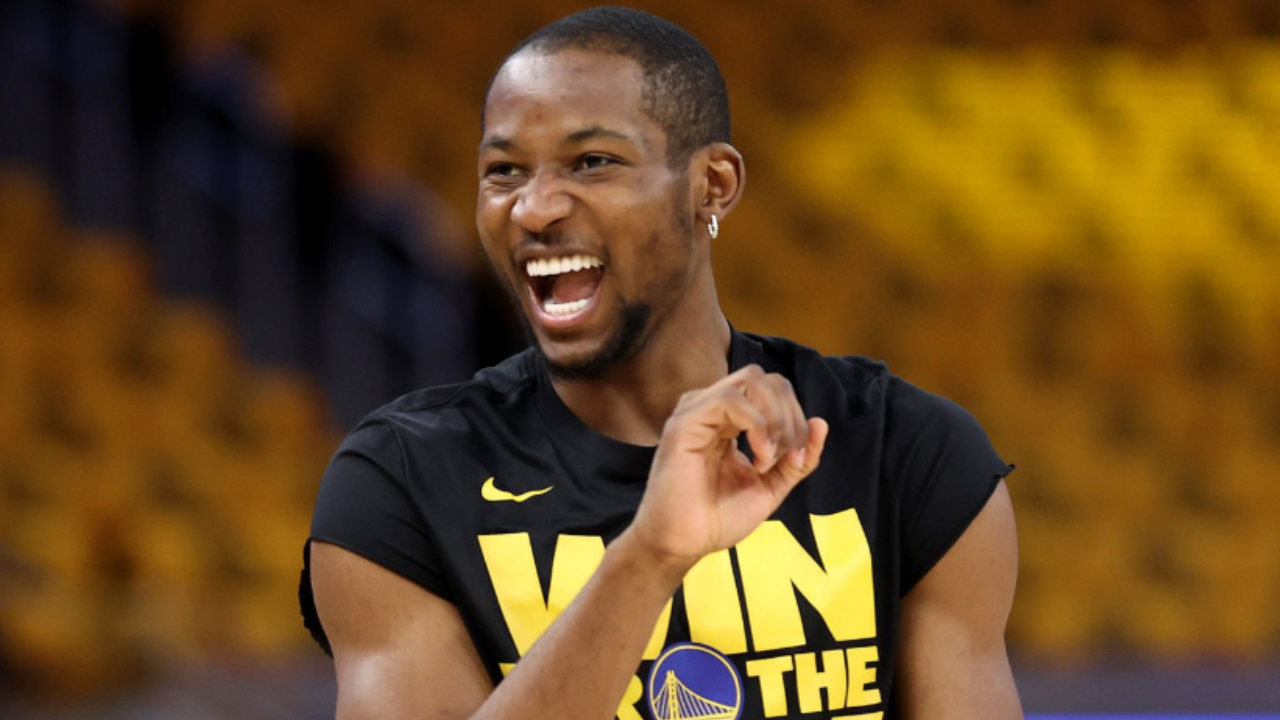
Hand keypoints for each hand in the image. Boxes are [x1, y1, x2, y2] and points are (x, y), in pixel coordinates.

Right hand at [626, 364, 828, 569]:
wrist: (683, 544)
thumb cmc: (717, 518)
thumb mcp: (771, 486)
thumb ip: (797, 459)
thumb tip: (821, 423)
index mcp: (730, 419)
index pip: (775, 391)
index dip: (796, 418)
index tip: (795, 460)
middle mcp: (713, 407)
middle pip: (769, 379)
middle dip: (790, 416)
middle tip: (784, 458)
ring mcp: (697, 410)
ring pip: (753, 379)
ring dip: (776, 420)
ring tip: (768, 459)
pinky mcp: (685, 422)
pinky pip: (731, 399)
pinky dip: (757, 425)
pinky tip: (758, 458)